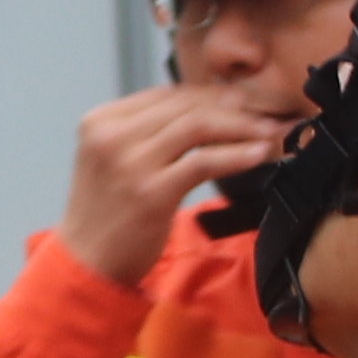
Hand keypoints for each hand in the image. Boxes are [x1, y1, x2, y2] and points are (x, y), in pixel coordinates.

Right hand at [57, 83, 285, 288]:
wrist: (87, 263)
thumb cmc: (108, 214)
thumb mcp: (115, 160)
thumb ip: (147, 133)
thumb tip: (212, 109)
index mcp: (101, 121)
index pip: (166, 94)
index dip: (211, 94)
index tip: (243, 101)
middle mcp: (112, 135)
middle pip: (185, 106)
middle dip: (234, 107)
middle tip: (267, 113)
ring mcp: (130, 163)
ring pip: (198, 126)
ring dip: (242, 127)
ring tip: (270, 133)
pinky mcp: (151, 192)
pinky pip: (204, 162)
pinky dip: (236, 155)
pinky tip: (259, 155)